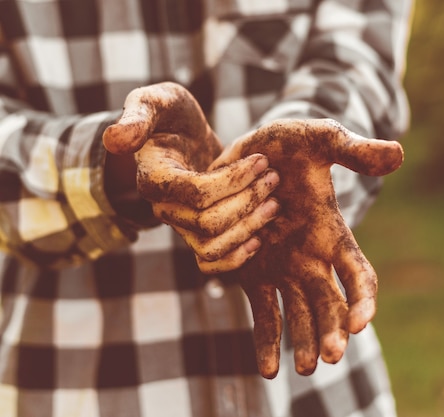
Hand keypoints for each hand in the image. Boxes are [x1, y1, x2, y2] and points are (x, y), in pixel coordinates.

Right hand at [102, 82, 280, 272]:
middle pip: (209, 222)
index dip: (233, 181)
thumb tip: (114, 140)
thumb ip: (138, 114)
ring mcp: (180, 224)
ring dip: (248, 228)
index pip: (197, 193)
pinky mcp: (197, 233)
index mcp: (155, 178)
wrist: (180, 136)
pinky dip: (235, 259)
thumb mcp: (156, 101)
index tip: (262, 159)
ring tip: (275, 203)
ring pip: (212, 246)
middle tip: (274, 178)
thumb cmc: (170, 115)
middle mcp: (164, 208)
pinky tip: (259, 240)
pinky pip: (210, 262)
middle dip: (247, 201)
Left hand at [213, 119, 403, 377]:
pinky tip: (269, 369)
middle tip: (330, 356)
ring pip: (300, 315)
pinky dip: (267, 340)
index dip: (363, 299)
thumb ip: (353, 151)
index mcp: (332, 233)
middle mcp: (312, 258)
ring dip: (305, 341)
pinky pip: (264, 313)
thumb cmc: (287, 144)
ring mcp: (282, 269)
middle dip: (333, 330)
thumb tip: (397, 154)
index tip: (362, 322)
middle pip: (331, 304)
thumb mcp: (318, 139)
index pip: (359, 274)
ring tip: (306, 368)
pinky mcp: (252, 273)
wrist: (246, 154)